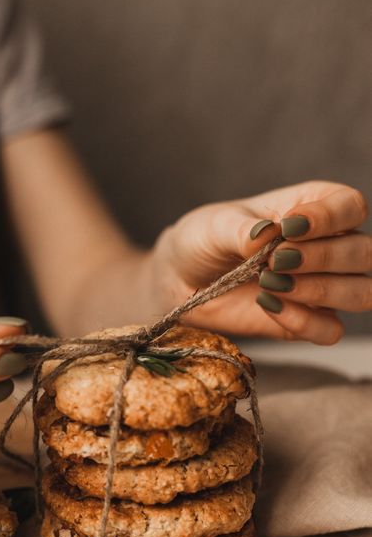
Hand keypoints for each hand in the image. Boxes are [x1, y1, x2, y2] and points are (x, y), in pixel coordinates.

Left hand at [153, 181, 368, 343]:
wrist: (182, 279)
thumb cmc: (204, 240)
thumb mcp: (214, 226)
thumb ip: (241, 229)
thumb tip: (267, 235)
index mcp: (312, 207)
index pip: (351, 205)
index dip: (331, 217)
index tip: (289, 227)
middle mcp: (328, 245)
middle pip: (364, 252)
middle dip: (324, 257)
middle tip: (274, 261)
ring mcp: (322, 287)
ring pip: (361, 293)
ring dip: (322, 291)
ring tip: (271, 284)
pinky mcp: (307, 321)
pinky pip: (330, 330)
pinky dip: (305, 322)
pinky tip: (269, 307)